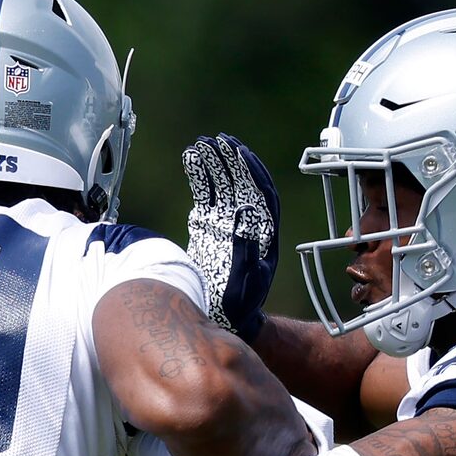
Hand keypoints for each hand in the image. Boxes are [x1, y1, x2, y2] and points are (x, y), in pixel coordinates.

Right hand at [182, 133, 278, 341]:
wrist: (225, 316)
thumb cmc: (241, 303)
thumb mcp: (248, 280)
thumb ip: (247, 249)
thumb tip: (245, 214)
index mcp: (264, 233)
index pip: (262, 193)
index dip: (253, 171)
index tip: (240, 151)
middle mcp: (247, 223)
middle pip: (242, 183)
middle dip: (232, 159)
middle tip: (219, 139)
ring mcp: (227, 222)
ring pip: (223, 185)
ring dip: (215, 163)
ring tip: (202, 143)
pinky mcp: (210, 226)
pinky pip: (206, 195)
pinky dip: (199, 176)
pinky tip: (191, 158)